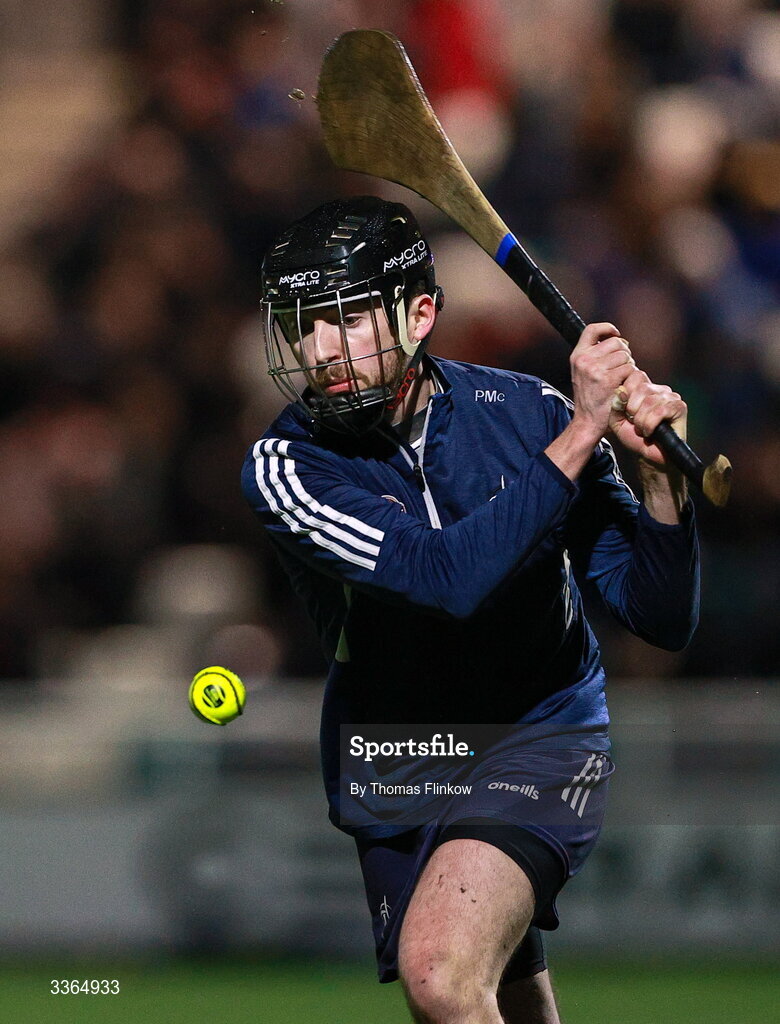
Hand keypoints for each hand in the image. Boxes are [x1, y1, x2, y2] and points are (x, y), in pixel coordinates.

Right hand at [569, 323, 635, 443]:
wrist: (586, 422)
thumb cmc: (590, 398)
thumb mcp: (583, 373)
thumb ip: (594, 356)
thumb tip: (618, 340)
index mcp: (577, 356)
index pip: (592, 329)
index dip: (607, 329)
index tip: (616, 335)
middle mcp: (584, 360)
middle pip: (615, 343)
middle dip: (624, 354)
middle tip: (621, 368)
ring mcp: (595, 369)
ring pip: (625, 356)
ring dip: (628, 367)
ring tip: (621, 379)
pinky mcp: (607, 380)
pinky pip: (629, 369)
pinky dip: (631, 378)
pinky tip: (624, 386)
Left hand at [609, 370, 686, 467]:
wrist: (648, 455)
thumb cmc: (634, 437)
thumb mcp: (617, 421)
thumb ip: (615, 406)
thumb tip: (621, 392)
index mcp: (644, 388)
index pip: (634, 375)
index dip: (626, 395)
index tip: (626, 412)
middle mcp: (659, 389)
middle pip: (642, 388)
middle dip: (633, 410)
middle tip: (635, 423)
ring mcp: (671, 397)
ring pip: (650, 401)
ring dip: (641, 421)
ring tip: (642, 430)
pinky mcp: (679, 407)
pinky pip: (661, 411)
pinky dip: (650, 424)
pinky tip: (650, 432)